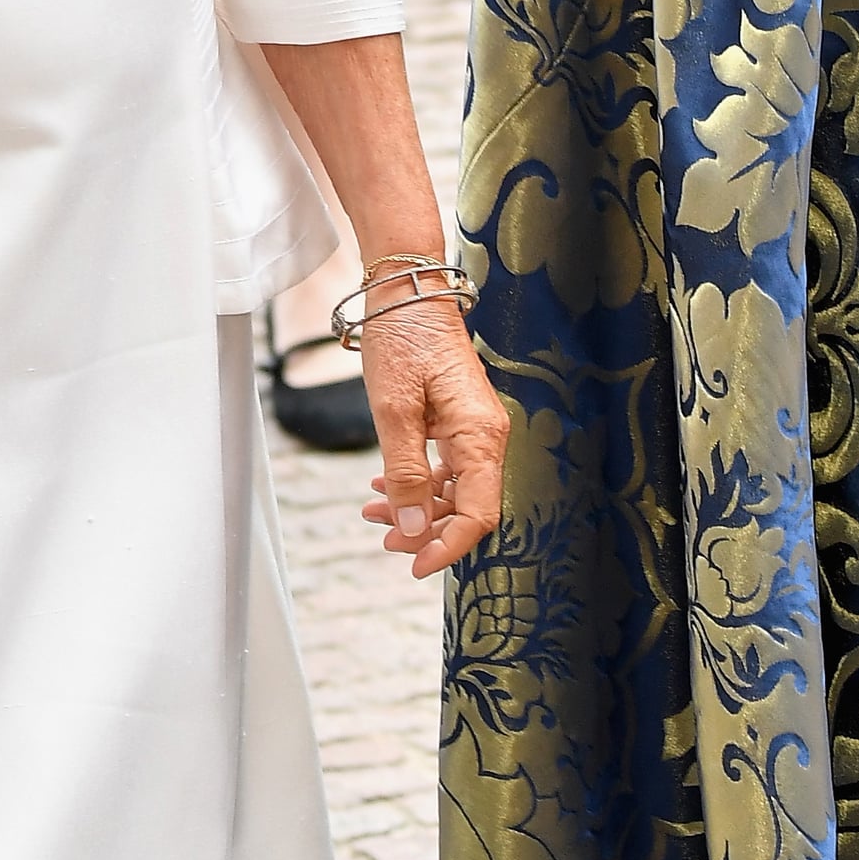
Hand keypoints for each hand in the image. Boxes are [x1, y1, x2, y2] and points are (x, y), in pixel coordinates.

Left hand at [355, 299, 506, 577]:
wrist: (407, 292)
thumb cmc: (402, 340)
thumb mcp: (394, 411)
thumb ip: (405, 473)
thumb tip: (414, 529)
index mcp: (480, 436)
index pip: (478, 513)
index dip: (448, 547)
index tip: (415, 568)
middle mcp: (485, 436)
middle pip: (467, 507)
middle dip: (427, 531)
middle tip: (383, 539)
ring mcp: (473, 428)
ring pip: (453, 489)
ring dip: (416, 508)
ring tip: (373, 514)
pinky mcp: (457, 420)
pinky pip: (445, 467)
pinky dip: (417, 482)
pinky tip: (382, 488)